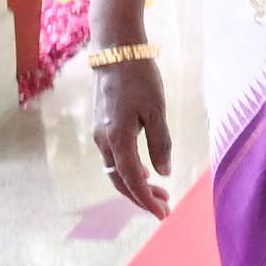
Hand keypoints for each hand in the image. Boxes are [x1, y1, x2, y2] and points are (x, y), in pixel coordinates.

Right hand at [92, 54, 173, 217]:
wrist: (115, 52)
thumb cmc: (139, 78)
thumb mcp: (156, 110)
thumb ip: (160, 143)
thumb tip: (162, 172)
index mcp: (118, 138)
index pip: (132, 180)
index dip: (147, 199)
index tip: (162, 213)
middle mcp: (104, 141)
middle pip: (121, 181)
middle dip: (142, 198)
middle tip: (165, 207)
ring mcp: (100, 134)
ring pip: (116, 171)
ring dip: (136, 185)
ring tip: (159, 192)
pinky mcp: (102, 127)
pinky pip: (114, 158)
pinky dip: (129, 170)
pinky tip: (144, 171)